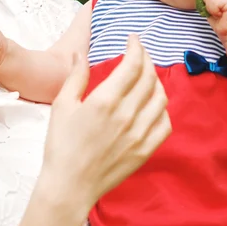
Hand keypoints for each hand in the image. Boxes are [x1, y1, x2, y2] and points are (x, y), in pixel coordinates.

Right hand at [40, 35, 170, 212]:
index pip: (132, 65)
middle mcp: (127, 115)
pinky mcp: (146, 150)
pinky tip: (152, 104)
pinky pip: (165, 123)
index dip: (136, 47)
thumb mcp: (61, 106)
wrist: (70, 186)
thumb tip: (82, 54)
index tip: (132, 39)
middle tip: (139, 53)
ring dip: (156, 81)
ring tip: (146, 76)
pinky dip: (162, 108)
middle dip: (146, 59)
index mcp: (105, 101)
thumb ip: (76, 77)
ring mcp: (140, 134)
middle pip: (149, 78)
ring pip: (160, 98)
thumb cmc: (61, 146)